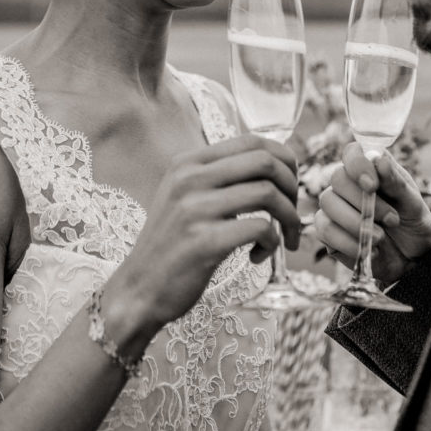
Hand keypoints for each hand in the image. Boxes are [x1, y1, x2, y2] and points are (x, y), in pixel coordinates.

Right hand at [110, 134, 299, 334]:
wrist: (139, 289)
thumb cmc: (172, 245)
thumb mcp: (184, 197)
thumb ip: (217, 177)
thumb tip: (271, 165)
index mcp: (188, 162)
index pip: (252, 140)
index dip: (283, 159)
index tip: (290, 185)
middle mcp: (189, 178)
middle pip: (265, 161)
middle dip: (292, 186)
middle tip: (292, 213)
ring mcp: (195, 209)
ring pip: (268, 194)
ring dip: (289, 218)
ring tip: (284, 238)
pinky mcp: (204, 242)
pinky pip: (260, 228)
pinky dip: (272, 243)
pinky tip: (258, 256)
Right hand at [313, 141, 430, 287]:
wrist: (412, 257)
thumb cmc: (412, 222)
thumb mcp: (413, 203)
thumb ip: (395, 182)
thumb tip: (380, 160)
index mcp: (370, 169)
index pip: (352, 153)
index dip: (358, 165)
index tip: (372, 185)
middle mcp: (348, 184)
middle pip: (337, 178)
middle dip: (363, 201)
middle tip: (391, 219)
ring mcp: (334, 207)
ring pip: (328, 203)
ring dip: (355, 223)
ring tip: (380, 237)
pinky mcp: (328, 232)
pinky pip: (324, 230)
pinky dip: (348, 242)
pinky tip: (369, 250)